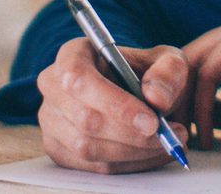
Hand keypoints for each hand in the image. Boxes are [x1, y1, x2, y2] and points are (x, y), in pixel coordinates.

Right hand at [35, 37, 191, 173]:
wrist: (146, 99)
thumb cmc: (151, 75)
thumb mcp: (169, 62)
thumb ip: (168, 72)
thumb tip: (155, 96)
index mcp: (73, 54)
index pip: (79, 78)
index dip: (114, 103)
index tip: (151, 121)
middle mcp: (54, 86)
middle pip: (84, 118)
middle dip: (129, 133)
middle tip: (165, 135)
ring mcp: (51, 120)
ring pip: (87, 147)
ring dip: (132, 151)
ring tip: (165, 143)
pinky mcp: (59, 149)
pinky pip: (92, 165)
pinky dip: (127, 164)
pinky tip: (150, 152)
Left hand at [179, 5, 220, 152]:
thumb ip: (219, 105)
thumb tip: (189, 110)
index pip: (206, 57)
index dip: (187, 91)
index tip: (179, 124)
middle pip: (197, 55)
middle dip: (180, 95)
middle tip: (171, 130)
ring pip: (198, 63)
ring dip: (187, 102)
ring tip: (184, 134)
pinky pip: (209, 71)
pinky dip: (202, 104)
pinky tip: (206, 130)